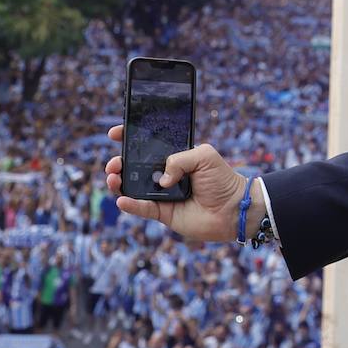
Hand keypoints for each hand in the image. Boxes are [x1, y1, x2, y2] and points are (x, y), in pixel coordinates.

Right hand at [104, 125, 248, 241]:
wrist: (234, 208)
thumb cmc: (222, 179)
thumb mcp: (204, 156)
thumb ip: (179, 159)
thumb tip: (161, 178)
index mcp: (174, 156)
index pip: (147, 145)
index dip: (129, 138)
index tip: (115, 133)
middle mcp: (164, 174)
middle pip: (134, 166)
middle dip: (119, 162)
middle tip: (114, 163)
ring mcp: (162, 194)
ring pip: (133, 187)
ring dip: (119, 182)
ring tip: (113, 178)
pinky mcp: (163, 213)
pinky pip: (142, 208)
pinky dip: (130, 205)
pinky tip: (122, 200)